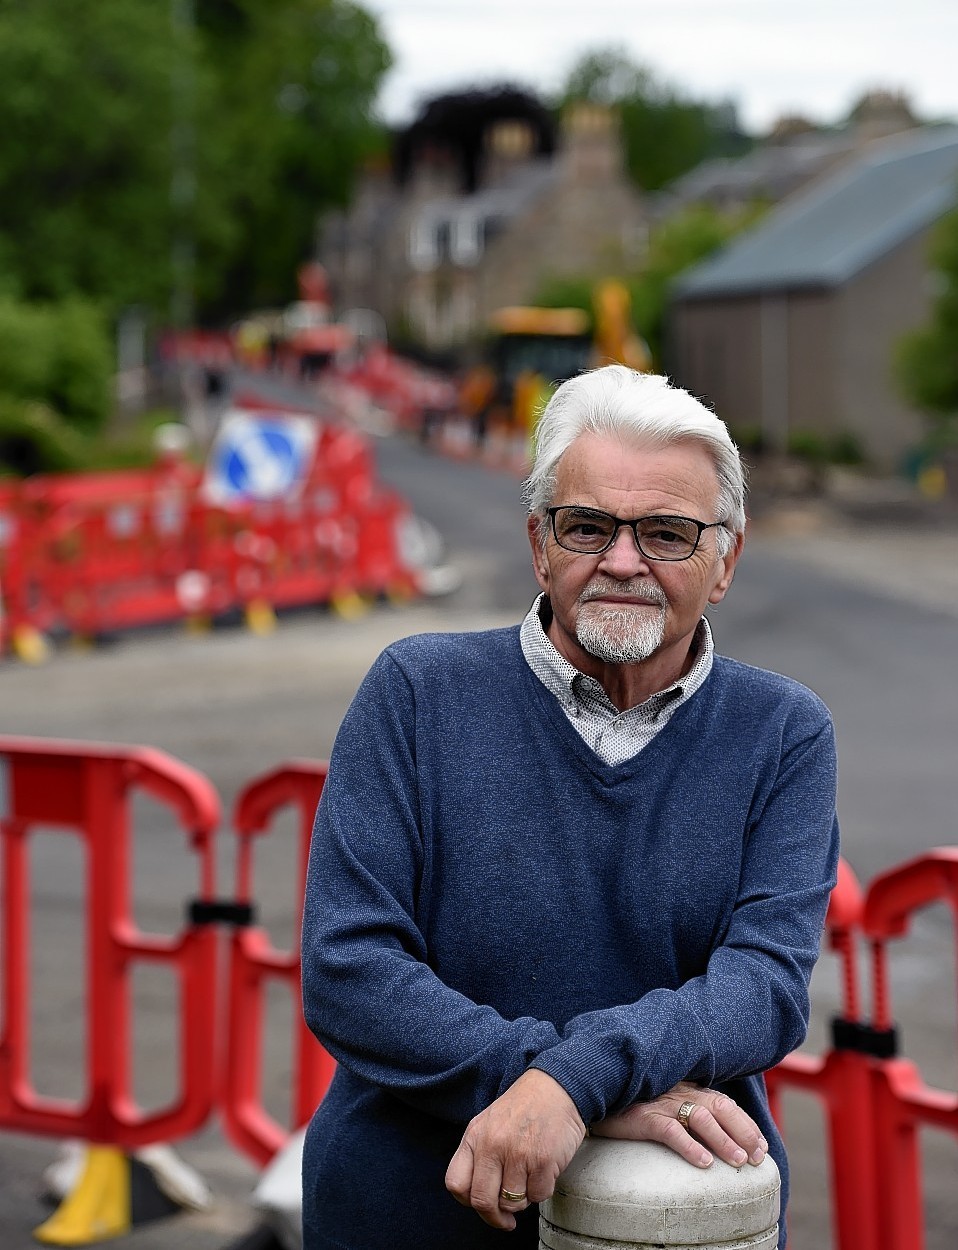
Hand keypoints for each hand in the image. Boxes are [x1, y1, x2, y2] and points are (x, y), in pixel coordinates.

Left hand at [445, 1069, 586, 1229]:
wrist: (556, 1087)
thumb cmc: (523, 1108)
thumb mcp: (489, 1124)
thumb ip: (479, 1156)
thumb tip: (479, 1199)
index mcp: (475, 1136)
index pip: (456, 1184)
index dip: (468, 1202)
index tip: (482, 1206)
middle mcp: (492, 1144)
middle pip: (482, 1201)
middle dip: (495, 1218)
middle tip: (505, 1221)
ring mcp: (518, 1153)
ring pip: (512, 1203)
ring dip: (523, 1198)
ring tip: (529, 1176)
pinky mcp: (543, 1160)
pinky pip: (538, 1195)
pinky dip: (542, 1189)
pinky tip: (544, 1169)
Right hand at [591, 1081, 767, 1170]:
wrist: (598, 1096)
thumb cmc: (636, 1105)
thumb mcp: (667, 1104)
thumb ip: (691, 1113)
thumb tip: (722, 1140)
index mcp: (687, 1088)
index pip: (725, 1103)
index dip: (746, 1125)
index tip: (761, 1147)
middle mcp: (679, 1092)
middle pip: (719, 1107)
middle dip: (743, 1132)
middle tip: (755, 1158)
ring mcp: (661, 1103)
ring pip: (700, 1117)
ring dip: (723, 1140)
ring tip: (737, 1161)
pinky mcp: (642, 1117)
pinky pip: (670, 1130)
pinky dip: (689, 1146)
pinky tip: (702, 1162)